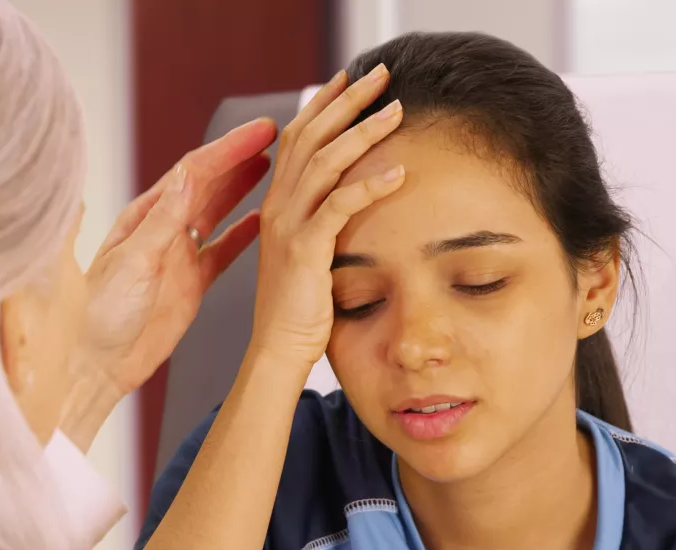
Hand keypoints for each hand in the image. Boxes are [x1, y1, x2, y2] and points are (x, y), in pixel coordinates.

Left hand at [78, 119, 277, 400]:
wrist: (98, 363)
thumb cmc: (100, 313)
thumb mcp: (133, 260)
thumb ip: (164, 220)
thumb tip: (189, 176)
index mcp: (144, 217)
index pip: (194, 172)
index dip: (229, 149)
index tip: (261, 131)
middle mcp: (162, 231)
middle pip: (209, 185)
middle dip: (240, 159)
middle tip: (276, 139)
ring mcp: (178, 257)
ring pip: (218, 213)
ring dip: (243, 189)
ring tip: (272, 168)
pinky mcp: (190, 286)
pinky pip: (222, 254)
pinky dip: (243, 237)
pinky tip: (262, 223)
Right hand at [249, 64, 405, 366]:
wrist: (277, 348)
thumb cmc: (297, 309)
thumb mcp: (304, 256)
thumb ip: (319, 224)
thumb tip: (345, 205)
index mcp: (276, 206)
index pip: (296, 139)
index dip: (321, 104)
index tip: (347, 79)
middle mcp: (277, 207)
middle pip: (310, 136)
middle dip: (346, 101)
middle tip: (380, 75)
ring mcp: (287, 226)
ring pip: (324, 162)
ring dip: (363, 132)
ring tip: (397, 111)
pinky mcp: (304, 250)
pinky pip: (339, 206)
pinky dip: (370, 186)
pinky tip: (398, 174)